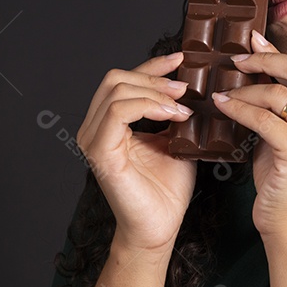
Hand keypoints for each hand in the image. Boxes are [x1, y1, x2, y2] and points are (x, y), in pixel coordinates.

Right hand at [76, 52, 198, 252]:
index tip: (181, 59)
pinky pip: (119, 112)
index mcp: (108, 123)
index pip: (123, 79)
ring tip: (182, 107)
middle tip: (185, 89)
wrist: (160, 227)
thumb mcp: (176, 139)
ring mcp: (94, 139)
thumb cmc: (166, 189)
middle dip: (153, 77)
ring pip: (116, 89)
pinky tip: (173, 116)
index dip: (152, 66)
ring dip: (155, 92)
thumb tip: (193, 84)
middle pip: (115, 77)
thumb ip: (175, 112)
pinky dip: (149, 106)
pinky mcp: (100, 152)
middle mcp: (94, 128)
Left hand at [211, 31, 286, 240]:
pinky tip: (223, 106)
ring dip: (244, 90)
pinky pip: (263, 119)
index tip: (253, 42)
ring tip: (223, 92)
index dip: (276, 53)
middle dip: (265, 59)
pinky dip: (239, 109)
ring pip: (277, 93)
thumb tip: (257, 65)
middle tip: (237, 59)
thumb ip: (280, 102)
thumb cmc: (286, 179)